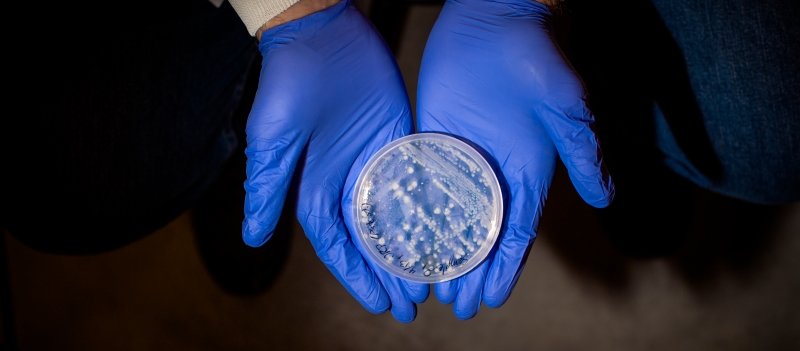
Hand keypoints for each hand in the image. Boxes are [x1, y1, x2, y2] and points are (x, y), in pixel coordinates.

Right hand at [242, 0, 427, 321]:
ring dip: (411, 247)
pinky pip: (417, 179)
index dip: (357, 275)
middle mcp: (347, 180)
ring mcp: (374, 160)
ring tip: (433, 278)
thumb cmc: (290, 84)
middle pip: (371, 238)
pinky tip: (445, 228)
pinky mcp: (399, 137)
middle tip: (413, 304)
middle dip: (389, 272)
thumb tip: (253, 240)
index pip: (339, 244)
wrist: (321, 31)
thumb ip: (268, 188)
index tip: (381, 304)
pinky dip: (429, 206)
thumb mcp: (274, 139)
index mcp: (316, 186)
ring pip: (397, 215)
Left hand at [417, 0, 613, 318]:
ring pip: (448, 212)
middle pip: (479, 231)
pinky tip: (400, 233)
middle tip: (455, 304)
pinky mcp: (434, 135)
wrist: (498, 15)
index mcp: (526, 170)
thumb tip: (606, 198)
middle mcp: (493, 169)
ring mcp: (461, 154)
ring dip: (439, 247)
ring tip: (427, 282)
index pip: (514, 230)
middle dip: (469, 269)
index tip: (491, 300)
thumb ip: (582, 151)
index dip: (504, 266)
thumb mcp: (566, 107)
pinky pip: (422, 179)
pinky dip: (413, 208)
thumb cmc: (539, 58)